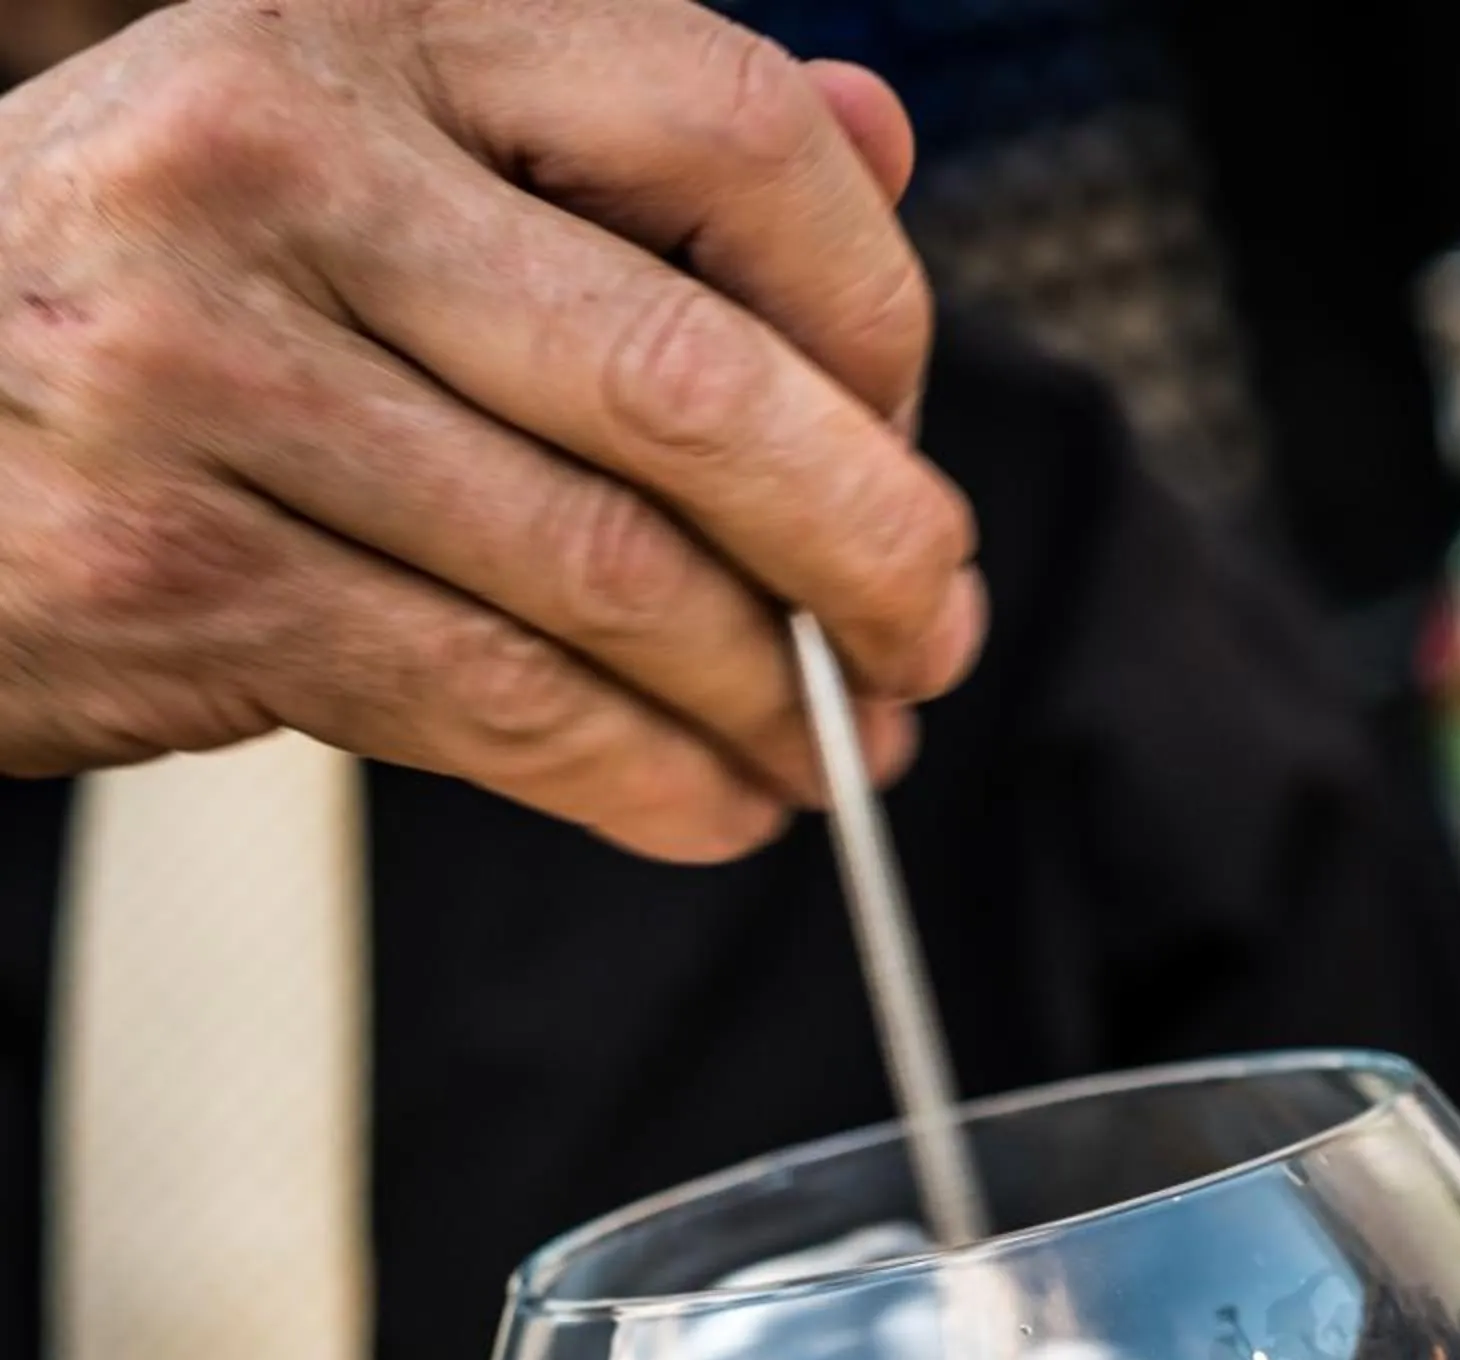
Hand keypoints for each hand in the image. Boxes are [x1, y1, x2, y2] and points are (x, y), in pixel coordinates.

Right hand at [0, 0, 983, 852]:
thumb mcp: (359, 146)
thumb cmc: (151, 289)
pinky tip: (710, 807)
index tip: (908, 433)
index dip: (873, 310)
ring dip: (767, 702)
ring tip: (837, 756)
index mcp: (369, 22)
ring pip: (604, 577)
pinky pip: (491, 706)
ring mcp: (215, 378)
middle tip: (933, 636)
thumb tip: (882, 147)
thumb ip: (607, 144)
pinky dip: (641, 782)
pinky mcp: (182, 579)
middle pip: (688, 387)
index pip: (724, 127)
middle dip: (865, 549)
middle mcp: (283, 167)